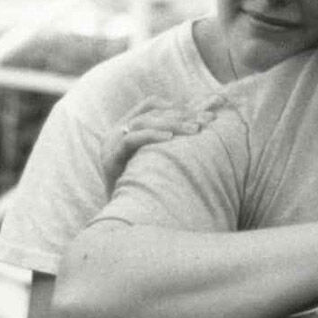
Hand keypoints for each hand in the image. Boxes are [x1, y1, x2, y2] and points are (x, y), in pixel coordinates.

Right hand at [101, 95, 224, 191]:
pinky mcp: (109, 157)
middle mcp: (118, 130)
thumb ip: (172, 142)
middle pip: (152, 113)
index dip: (178, 106)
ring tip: (195, 129)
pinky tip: (170, 139)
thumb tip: (202, 127)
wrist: (121, 211)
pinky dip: (151, 136)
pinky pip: (131, 140)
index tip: (205, 113)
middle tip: (207, 120)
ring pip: (143, 122)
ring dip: (172, 124)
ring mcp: (111, 143)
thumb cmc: (145, 187)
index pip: (152, 105)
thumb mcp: (159, 159)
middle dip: (182, 115)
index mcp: (128, 127)